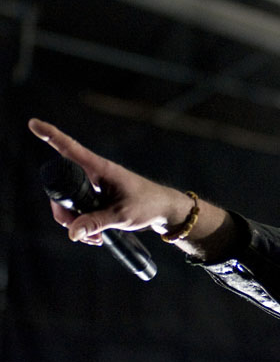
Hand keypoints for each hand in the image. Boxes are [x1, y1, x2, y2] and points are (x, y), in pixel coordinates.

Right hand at [29, 119, 213, 247]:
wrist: (164, 212)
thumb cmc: (148, 205)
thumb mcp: (122, 216)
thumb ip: (96, 223)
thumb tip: (72, 233)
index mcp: (101, 169)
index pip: (71, 149)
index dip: (51, 136)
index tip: (34, 123)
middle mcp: (94, 175)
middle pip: (62, 188)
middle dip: (64, 212)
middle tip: (77, 230)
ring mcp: (93, 188)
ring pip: (69, 204)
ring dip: (75, 223)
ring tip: (93, 238)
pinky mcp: (96, 200)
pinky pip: (79, 212)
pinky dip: (82, 226)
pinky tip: (94, 237)